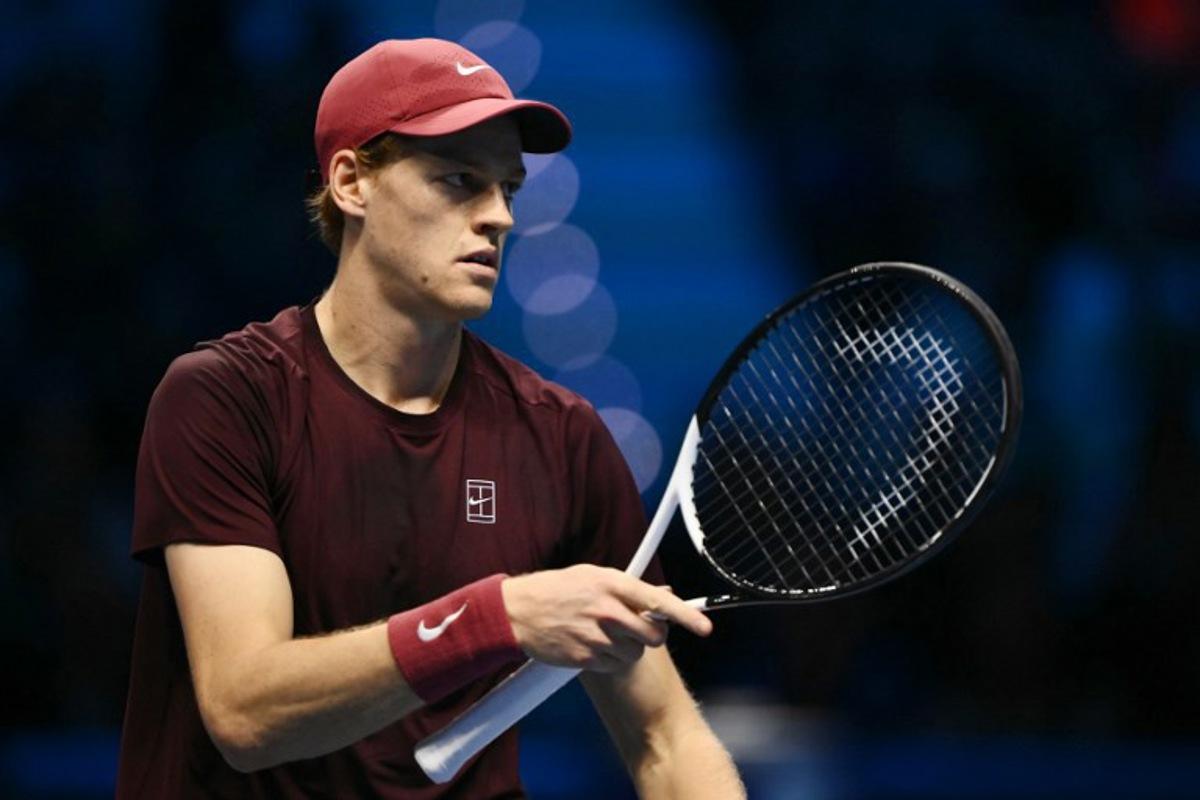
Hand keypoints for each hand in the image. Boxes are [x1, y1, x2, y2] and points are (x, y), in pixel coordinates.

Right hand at [500, 565, 711, 671]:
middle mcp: (606, 609)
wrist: (517, 610)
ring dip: (626, 648)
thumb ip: (628, 587)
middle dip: (651, 637)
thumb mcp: (593, 576)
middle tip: (637, 631)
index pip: (657, 601)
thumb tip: (663, 592)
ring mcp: (594, 635)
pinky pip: (611, 664)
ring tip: (604, 634)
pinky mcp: (583, 657)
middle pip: (651, 636)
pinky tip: (590, 644)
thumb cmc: (557, 589)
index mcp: (611, 583)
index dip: (685, 615)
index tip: (704, 627)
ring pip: (633, 653)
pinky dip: (607, 659)